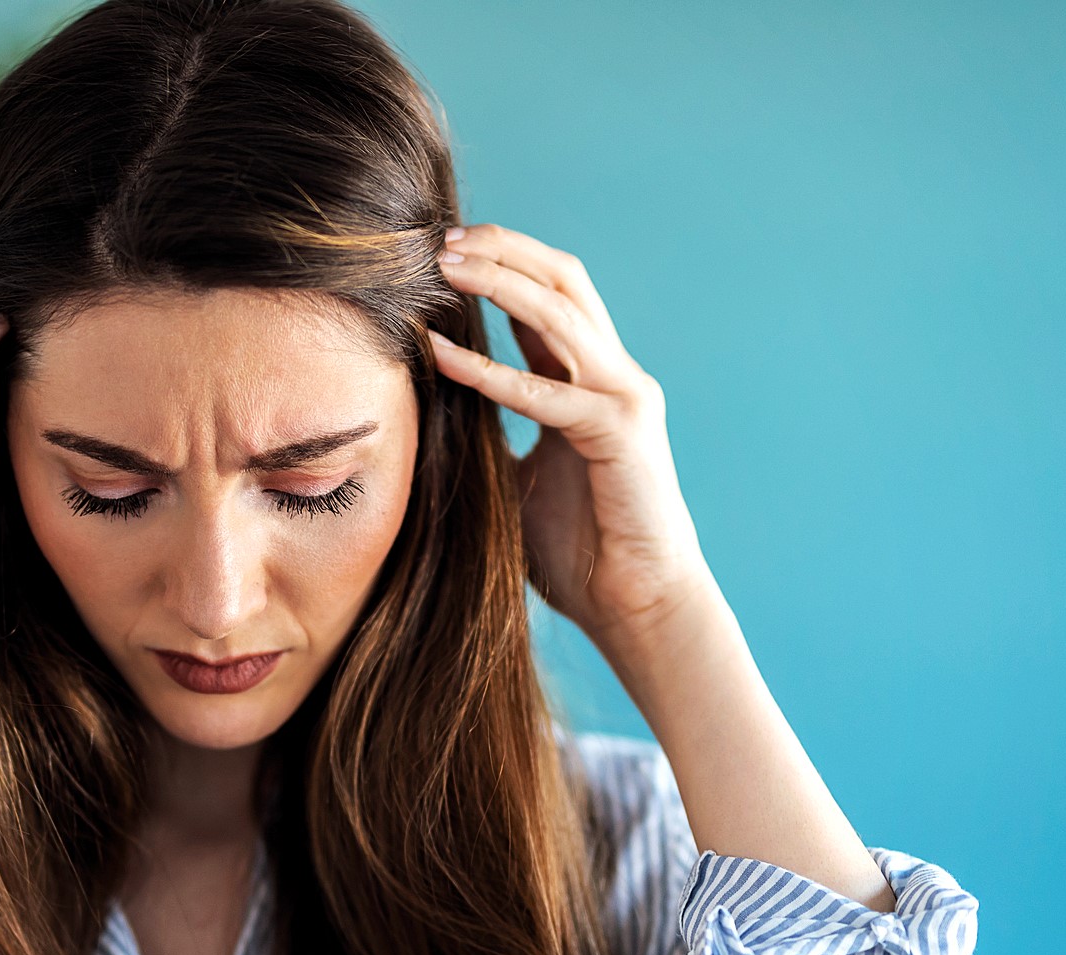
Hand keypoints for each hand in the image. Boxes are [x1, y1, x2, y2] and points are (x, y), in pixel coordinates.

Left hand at [428, 223, 711, 651]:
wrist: (637, 604)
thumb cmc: (578, 550)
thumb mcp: (517, 476)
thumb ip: (490, 432)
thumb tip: (428, 409)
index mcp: (589, 381)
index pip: (547, 298)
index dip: (498, 266)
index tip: (440, 252)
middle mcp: (613, 376)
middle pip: (562, 281)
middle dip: (503, 250)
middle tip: (441, 239)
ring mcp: (623, 398)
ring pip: (560, 314)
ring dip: (499, 283)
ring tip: (444, 266)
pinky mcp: (619, 434)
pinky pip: (546, 392)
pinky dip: (491, 371)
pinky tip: (442, 357)